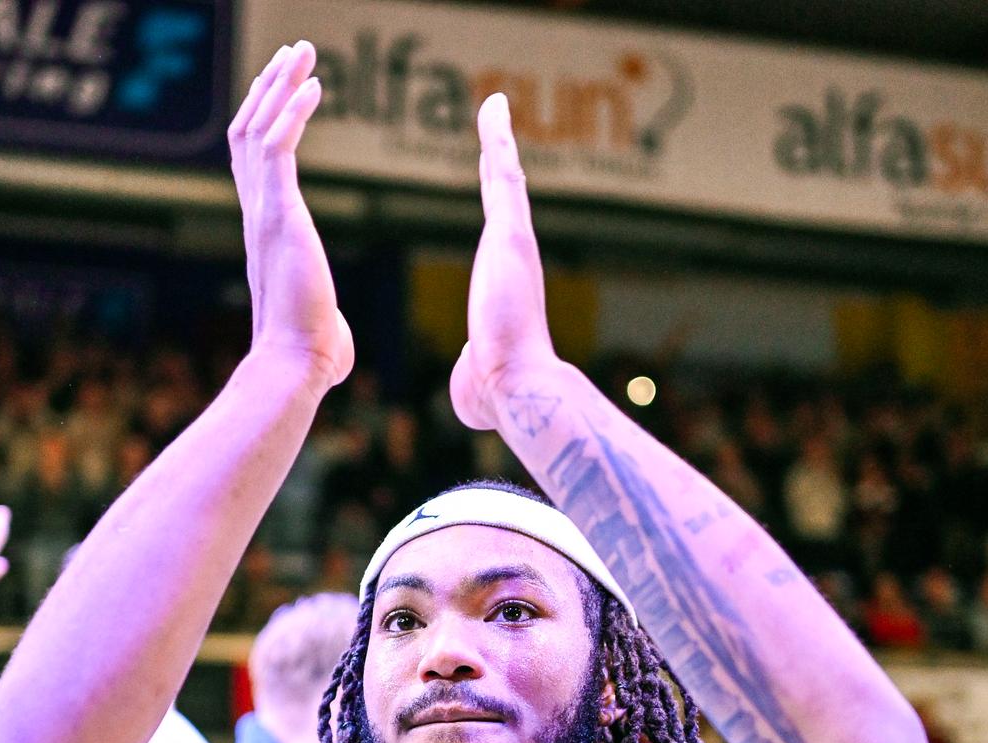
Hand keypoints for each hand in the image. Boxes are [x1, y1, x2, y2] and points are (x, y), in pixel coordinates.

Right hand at [230, 42, 352, 387]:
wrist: (296, 364)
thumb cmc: (311, 354)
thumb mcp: (320, 325)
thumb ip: (325, 320)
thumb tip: (335, 345)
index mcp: (265, 231)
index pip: (255, 163)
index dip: (266, 120)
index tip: (286, 90)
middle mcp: (256, 214)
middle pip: (249, 132)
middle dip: (270, 88)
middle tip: (294, 53)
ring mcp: (263, 212)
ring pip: (258, 129)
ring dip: (280, 87)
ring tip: (303, 51)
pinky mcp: (278, 214)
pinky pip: (280, 148)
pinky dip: (293, 112)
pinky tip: (315, 87)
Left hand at [451, 93, 560, 432]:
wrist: (517, 389)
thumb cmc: (496, 392)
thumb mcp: (476, 376)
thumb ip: (472, 368)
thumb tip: (471, 384)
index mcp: (504, 280)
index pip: (499, 227)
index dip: (496, 196)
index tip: (494, 169)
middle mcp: (515, 255)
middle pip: (505, 193)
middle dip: (500, 155)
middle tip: (496, 120)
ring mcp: (516, 243)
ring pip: (507, 178)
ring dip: (499, 139)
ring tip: (493, 104)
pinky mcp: (512, 237)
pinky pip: (505, 178)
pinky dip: (500, 142)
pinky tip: (493, 111)